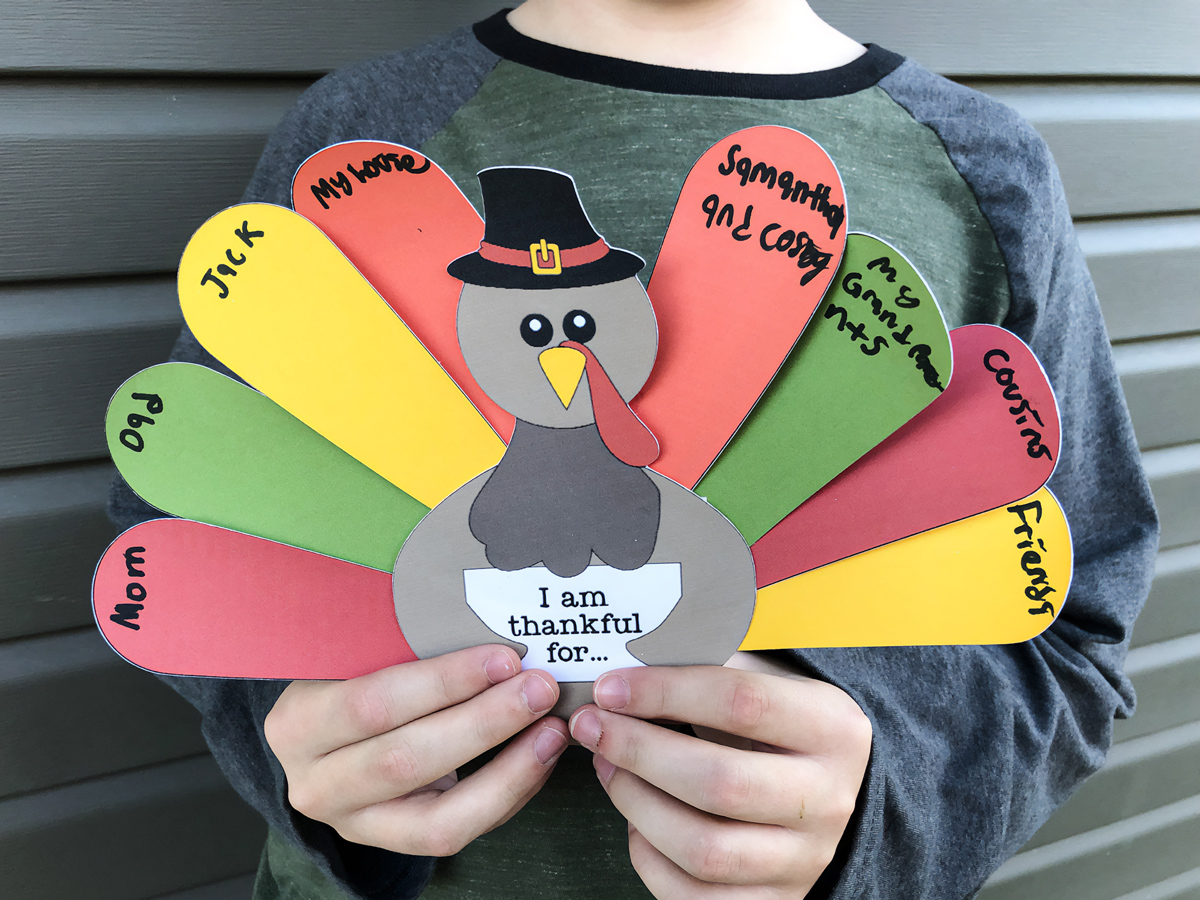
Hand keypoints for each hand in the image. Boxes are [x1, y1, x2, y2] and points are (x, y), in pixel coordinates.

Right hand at [264, 644, 568, 855]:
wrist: (321, 741)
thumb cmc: (348, 681)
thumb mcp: (352, 658)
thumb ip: (400, 648)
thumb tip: (486, 623)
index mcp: (299, 724)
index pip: (373, 704)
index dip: (443, 683)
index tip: (502, 658)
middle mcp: (318, 784)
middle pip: (407, 760)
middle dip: (485, 722)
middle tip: (539, 688)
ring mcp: (355, 824)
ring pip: (437, 817)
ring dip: (507, 770)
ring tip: (551, 730)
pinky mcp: (394, 845)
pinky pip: (457, 831)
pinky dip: (507, 794)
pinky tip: (538, 757)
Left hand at [567, 654, 871, 897]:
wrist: (824, 792)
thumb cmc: (777, 726)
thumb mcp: (767, 682)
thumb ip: (710, 668)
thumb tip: (630, 663)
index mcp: (832, 728)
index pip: (740, 703)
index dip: (664, 693)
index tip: (611, 688)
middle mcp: (827, 800)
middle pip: (719, 784)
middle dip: (638, 751)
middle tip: (592, 727)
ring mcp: (803, 860)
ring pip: (703, 850)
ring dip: (636, 803)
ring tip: (607, 766)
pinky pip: (692, 896)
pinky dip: (649, 855)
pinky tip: (635, 817)